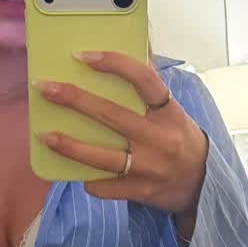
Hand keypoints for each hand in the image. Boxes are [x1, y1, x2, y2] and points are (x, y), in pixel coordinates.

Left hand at [35, 51, 208, 212]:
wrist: (203, 184)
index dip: (115, 64)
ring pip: (103, 157)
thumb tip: (126, 55)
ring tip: (44, 135)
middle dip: (74, 100)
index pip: (144, 80)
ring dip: (69, 146)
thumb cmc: (179, 140)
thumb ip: (149, 91)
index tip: (84, 56)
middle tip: (45, 87)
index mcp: (169, 113)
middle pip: (112, 116)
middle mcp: (159, 138)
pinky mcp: (140, 191)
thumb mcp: (173, 113)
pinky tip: (76, 173)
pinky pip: (105, 187)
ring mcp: (149, 167)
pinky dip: (89, 181)